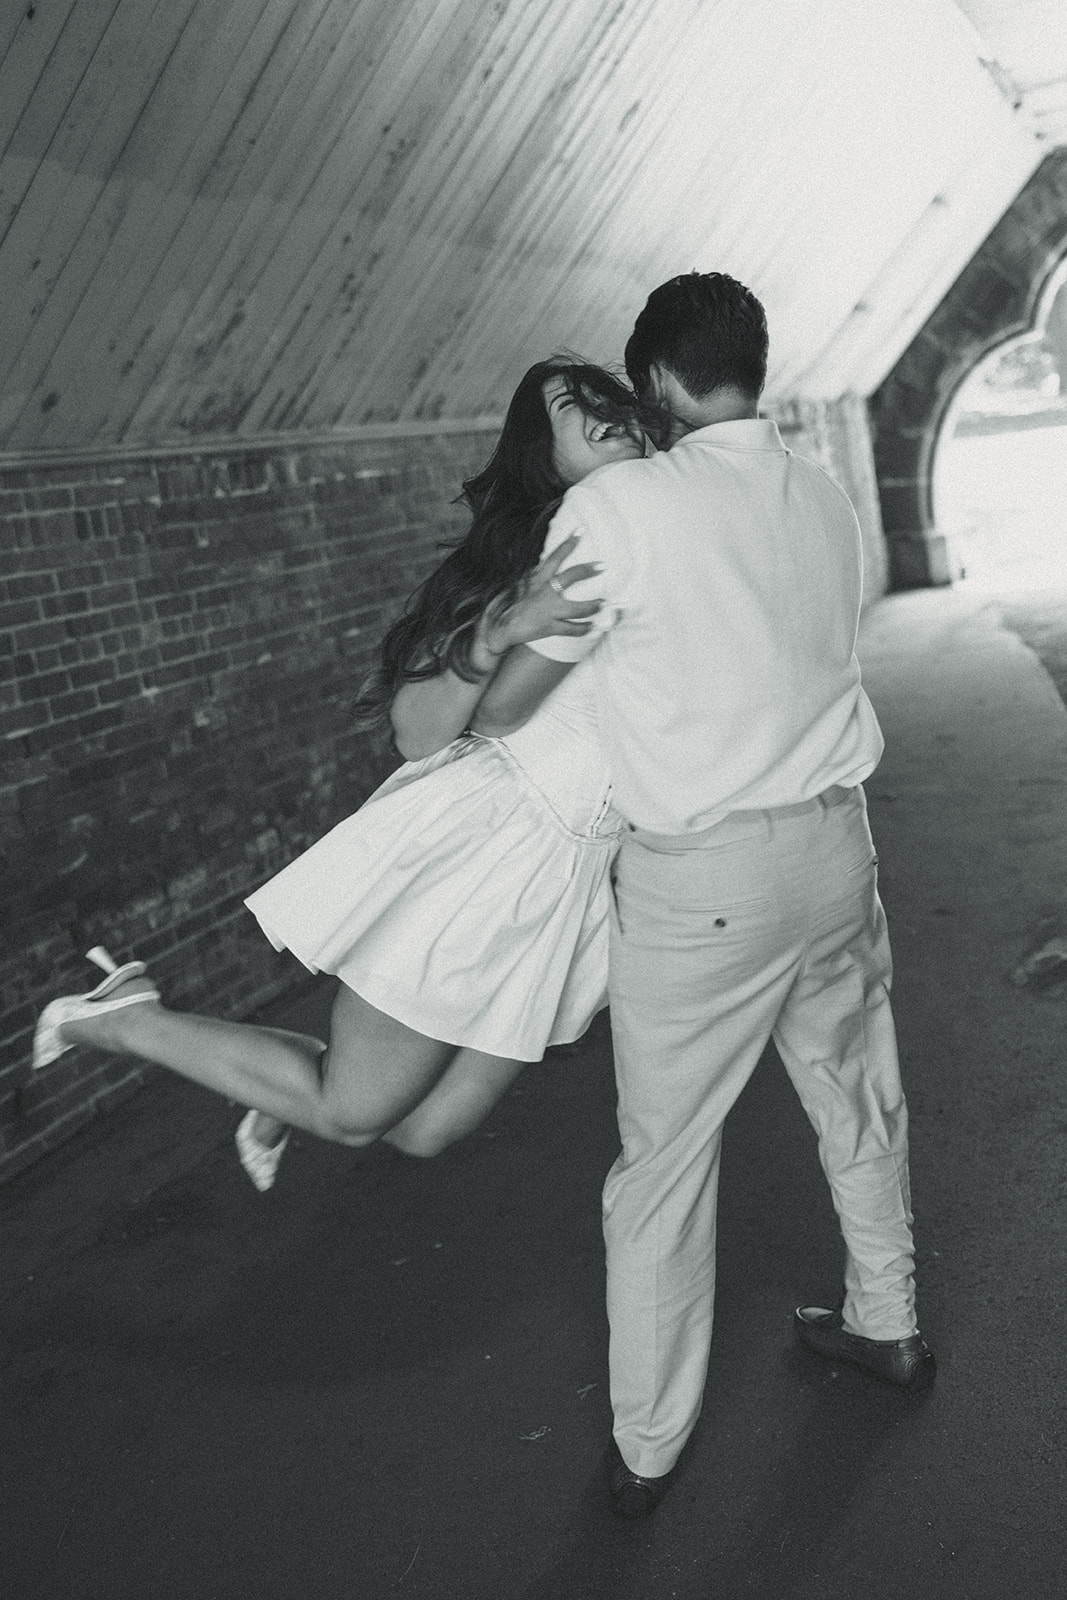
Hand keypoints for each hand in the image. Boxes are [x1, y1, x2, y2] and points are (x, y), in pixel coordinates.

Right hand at [476, 537, 602, 665]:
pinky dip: (583, 629)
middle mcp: (543, 592)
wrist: (497, 628)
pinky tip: (593, 627)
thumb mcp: (518, 585)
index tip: (580, 531)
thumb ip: (534, 577)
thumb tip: (544, 566)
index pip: (554, 557)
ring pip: (578, 608)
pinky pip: (572, 629)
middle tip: (603, 566)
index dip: (568, 544)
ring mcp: (548, 610)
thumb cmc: (505, 605)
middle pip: (571, 576)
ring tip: (605, 603)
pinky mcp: (549, 628)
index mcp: (536, 579)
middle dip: (588, 570)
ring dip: (594, 605)